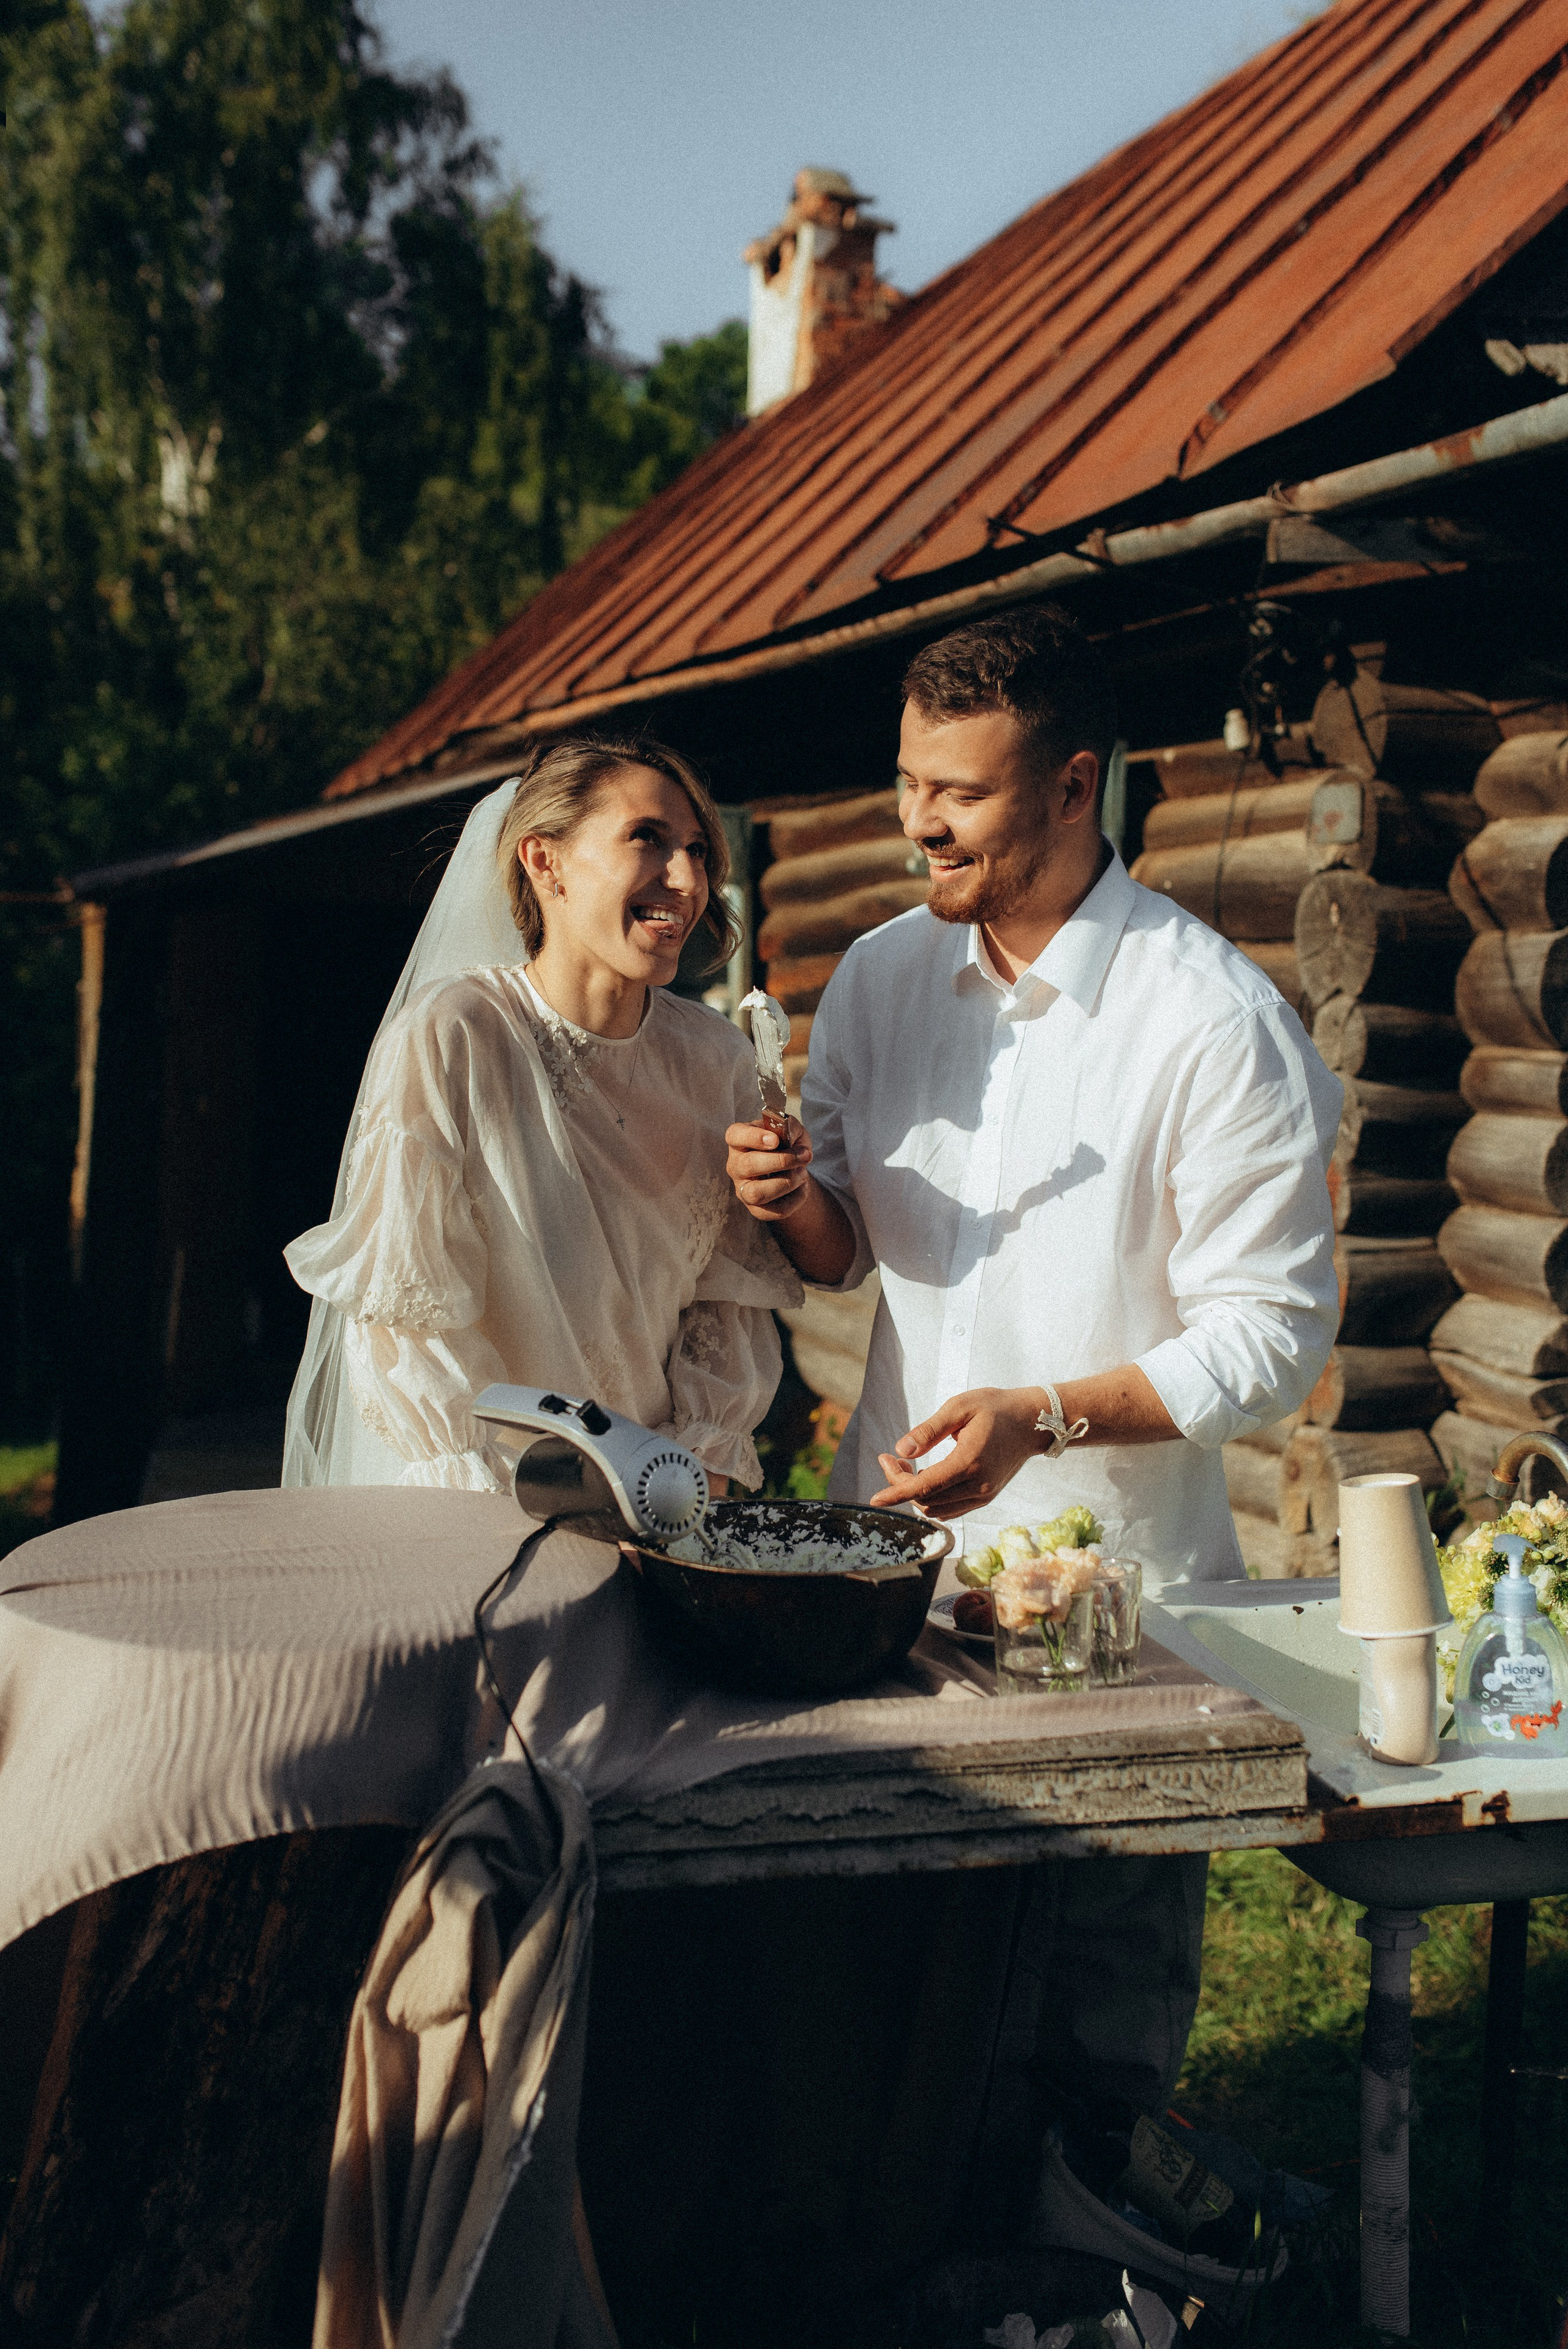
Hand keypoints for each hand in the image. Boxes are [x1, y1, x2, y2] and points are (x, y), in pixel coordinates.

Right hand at [725, 1115, 812, 1221]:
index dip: (753, 1137)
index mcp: (739, 1140)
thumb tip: (790, 1135)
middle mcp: (735, 1165)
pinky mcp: (756, 1209)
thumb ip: (790, 1127)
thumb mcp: (792, 1130)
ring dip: (786, 1183)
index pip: (734, 1136)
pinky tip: (802, 1187)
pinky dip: (796, 1198)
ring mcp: (743, 1189)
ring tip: (802, 1174)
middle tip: (804, 1156)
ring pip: (756, 1193)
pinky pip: (775, 1210)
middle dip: (781, 1161)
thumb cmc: (787, 1144)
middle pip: (748, 1165)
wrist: (794, 1168)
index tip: (775, 1140)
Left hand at [869, 1386, 1046, 1518]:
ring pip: (937, 1509)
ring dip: (915, 1494)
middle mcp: (978, 1485)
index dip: (896, 1493)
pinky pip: (950, 1509)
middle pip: (926, 1500)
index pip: (924, 1487)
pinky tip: (925, 1476)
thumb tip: (901, 1450)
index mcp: (969, 1462)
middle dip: (901, 1485)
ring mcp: (984, 1494)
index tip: (874, 1498)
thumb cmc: (995, 1408)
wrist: (1032, 1421)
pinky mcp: (986, 1496)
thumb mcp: (959, 1407)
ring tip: (905, 1467)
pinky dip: (931, 1498)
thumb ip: (929, 1430)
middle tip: (891, 1459)